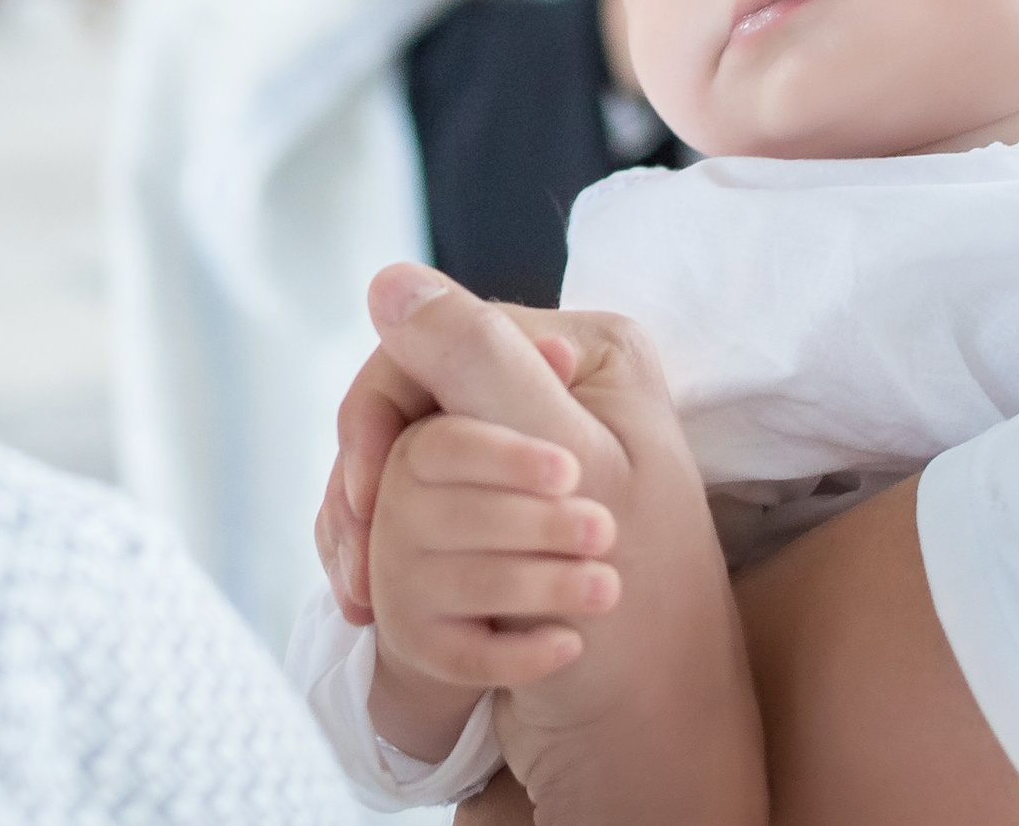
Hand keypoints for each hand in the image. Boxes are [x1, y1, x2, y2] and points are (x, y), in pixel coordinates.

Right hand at [331, 267, 756, 821]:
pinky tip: (394, 621)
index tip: (365, 496)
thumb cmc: (644, 607)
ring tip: (375, 610)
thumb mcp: (568, 464)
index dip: (379, 420)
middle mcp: (558, 396)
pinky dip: (400, 585)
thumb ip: (479, 362)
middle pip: (412, 416)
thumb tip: (387, 277)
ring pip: (401, 482)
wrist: (657, 740)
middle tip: (361, 573)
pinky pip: (414, 541)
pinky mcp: (504, 535)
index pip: (430, 348)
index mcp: (583, 356)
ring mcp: (528, 466)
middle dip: (380, 496)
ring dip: (388, 549)